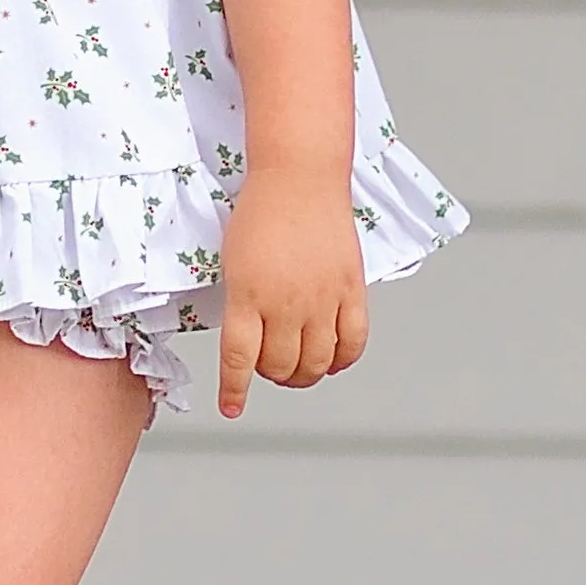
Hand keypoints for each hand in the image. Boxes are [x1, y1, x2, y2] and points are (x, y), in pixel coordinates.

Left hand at [215, 167, 367, 418]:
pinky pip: (353, 341)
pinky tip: (333, 359)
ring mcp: (322, 298)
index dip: (234, 389)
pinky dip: (343, 360)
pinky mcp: (351, 289)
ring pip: (317, 362)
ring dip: (305, 374)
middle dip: (272, 376)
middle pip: (281, 366)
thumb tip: (247, 345)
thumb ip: (241, 306)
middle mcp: (285, 302)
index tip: (232, 407)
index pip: (239, 359)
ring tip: (298, 366)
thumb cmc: (260, 213)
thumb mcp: (232, 263)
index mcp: (247, 295)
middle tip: (269, 367)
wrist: (298, 177)